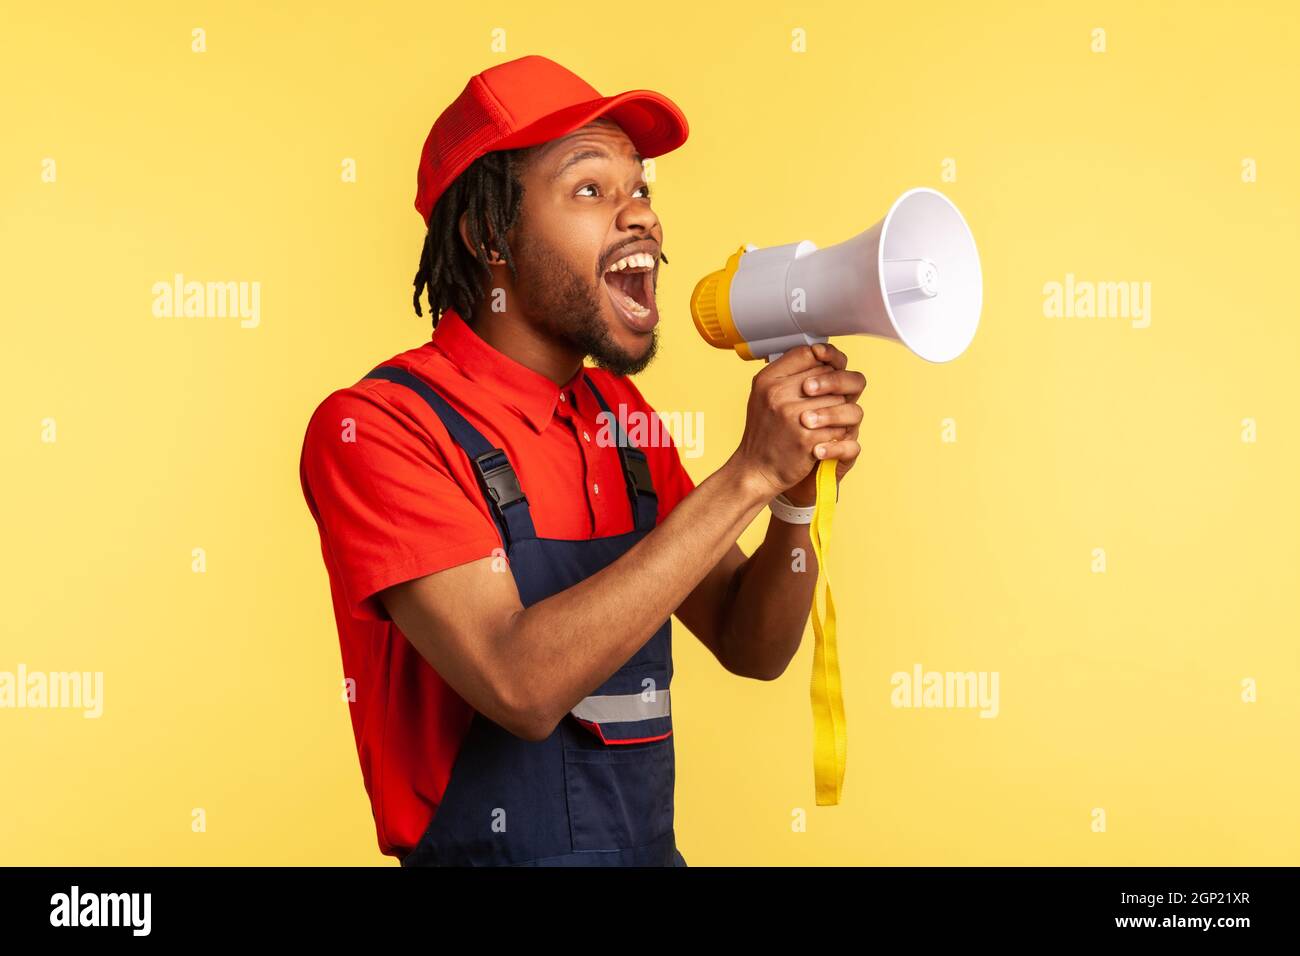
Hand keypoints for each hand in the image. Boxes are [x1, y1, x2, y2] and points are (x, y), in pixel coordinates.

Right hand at [729, 344, 858, 501]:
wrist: (756, 470)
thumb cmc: (765, 432)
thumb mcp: (764, 395)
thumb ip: (787, 374)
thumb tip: (820, 354)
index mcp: (768, 379)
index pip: (808, 353)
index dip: (824, 360)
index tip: (828, 371)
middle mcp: (778, 394)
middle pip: (828, 375)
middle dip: (834, 389)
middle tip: (828, 403)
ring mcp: (794, 416)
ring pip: (840, 400)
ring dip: (840, 413)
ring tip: (828, 422)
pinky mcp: (808, 438)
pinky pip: (840, 426)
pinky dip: (838, 433)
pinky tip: (827, 438)